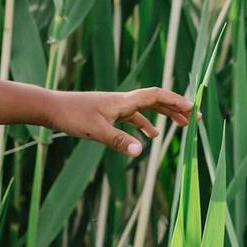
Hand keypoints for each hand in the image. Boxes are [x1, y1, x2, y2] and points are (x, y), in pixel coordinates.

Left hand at [43, 86, 195, 156]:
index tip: (193, 107)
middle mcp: (121, 101)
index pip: (155, 95)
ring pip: (145, 108)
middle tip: (195, 117)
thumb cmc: (72, 116)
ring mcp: (115, 107)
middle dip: (175, 107)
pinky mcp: (107, 114)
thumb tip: (141, 151)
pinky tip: (149, 136)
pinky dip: (145, 124)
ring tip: (181, 125)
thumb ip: (118, 141)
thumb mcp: (96, 131)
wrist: (51, 108)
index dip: (175, 101)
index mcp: (122, 101)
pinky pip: (133, 117)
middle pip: (155, 100)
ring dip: (164, 115)